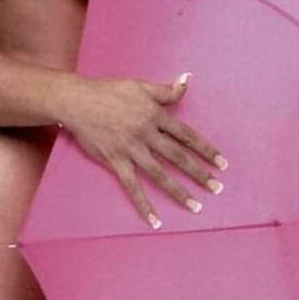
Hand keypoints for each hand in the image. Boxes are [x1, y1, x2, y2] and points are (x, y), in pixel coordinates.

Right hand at [55, 72, 227, 228]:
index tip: (221, 163)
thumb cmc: (107, 91)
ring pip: (160, 174)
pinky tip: (154, 220)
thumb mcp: (139, 85)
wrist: (77, 102)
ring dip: (179, 192)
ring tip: (196, 206)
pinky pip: (132, 186)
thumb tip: (187, 79)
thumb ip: (165, 90)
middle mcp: (146, 134)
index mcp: (154, 115)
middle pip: (178, 157)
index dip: (205, 150)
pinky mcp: (115, 161)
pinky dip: (143, 204)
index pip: (186, 136)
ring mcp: (131, 149)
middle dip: (199, 174)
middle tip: (217, 188)